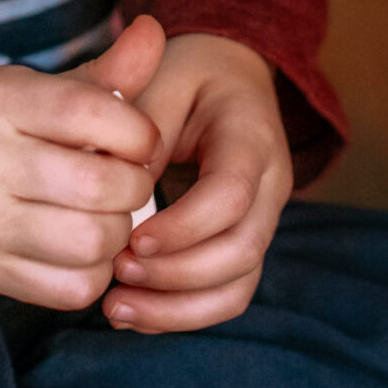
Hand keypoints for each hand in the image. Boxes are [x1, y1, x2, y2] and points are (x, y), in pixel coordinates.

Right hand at [0, 17, 165, 307]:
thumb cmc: (6, 128)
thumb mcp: (46, 90)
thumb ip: (107, 71)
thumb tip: (154, 30)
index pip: (90, 112)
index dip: (137, 131)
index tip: (140, 140)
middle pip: (99, 185)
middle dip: (135, 186)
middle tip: (128, 181)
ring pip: (91, 242)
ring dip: (119, 232)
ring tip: (108, 214)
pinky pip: (74, 287)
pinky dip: (97, 270)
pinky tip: (86, 247)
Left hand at [103, 34, 290, 333]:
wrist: (227, 76)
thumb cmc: (186, 74)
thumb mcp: (161, 77)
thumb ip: (142, 128)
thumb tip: (120, 189)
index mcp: (252, 135)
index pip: (232, 194)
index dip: (185, 225)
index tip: (132, 238)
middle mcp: (270, 186)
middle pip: (242, 251)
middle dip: (176, 274)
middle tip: (116, 272)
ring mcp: (262, 221)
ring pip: (238, 286)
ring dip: (177, 308)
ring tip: (117, 309)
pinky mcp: (243, 245)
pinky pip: (224, 294)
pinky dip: (180, 312)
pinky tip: (132, 313)